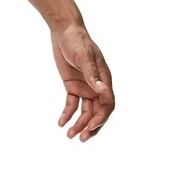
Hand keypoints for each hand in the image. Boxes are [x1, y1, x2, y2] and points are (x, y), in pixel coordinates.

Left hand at [50, 23, 114, 141]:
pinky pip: (72, 104)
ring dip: (79, 124)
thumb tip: (103, 91)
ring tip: (70, 135)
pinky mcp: (72, 86)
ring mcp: (85, 87)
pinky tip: (61, 123)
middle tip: (82, 138)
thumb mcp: (84, 56)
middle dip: (91, 126)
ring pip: (85, 111)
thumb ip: (92, 74)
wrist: (64, 31)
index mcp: (104, 79)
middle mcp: (96, 86)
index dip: (101, 116)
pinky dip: (67, 114)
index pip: (107, 104)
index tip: (91, 125)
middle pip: (98, 112)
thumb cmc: (77, 40)